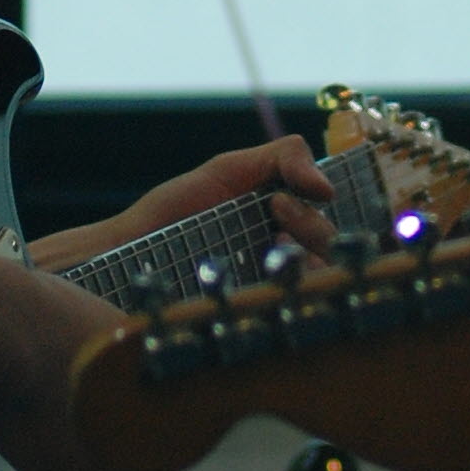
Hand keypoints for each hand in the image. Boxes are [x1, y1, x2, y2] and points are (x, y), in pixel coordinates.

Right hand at [0, 231, 167, 470]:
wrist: (7, 331)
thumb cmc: (50, 317)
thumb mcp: (113, 333)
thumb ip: (132, 370)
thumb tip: (133, 385)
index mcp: (169, 396)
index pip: (178, 448)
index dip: (146, 448)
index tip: (120, 442)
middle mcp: (155, 434)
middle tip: (91, 463)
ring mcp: (121, 465)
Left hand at [34, 134, 333, 275]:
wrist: (134, 248)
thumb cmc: (178, 210)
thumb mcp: (230, 170)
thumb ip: (282, 159)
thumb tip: (329, 185)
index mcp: (285, 219)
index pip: (333, 215)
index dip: (335, 203)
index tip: (315, 191)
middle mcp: (287, 254)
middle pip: (333, 245)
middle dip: (313, 223)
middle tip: (275, 209)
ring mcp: (274, 286)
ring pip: (322, 275)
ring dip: (304, 248)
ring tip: (269, 239)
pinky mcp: (259, 311)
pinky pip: (295, 302)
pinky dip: (292, 284)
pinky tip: (266, 271)